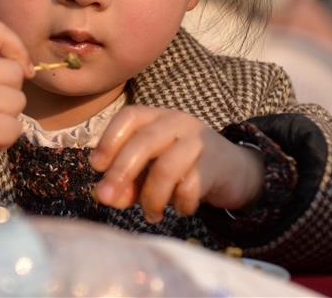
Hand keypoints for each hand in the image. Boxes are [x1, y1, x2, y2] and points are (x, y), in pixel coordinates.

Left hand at [89, 106, 264, 222]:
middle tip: (106, 198)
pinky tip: (181, 210)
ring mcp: (198, 141)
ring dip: (151, 197)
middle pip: (144, 141)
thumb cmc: (182, 167)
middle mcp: (176, 122)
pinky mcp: (216, 164)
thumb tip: (104, 197)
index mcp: (156, 117)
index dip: (109, 140)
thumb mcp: (150, 171)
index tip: (96, 166)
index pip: (129, 116)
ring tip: (150, 214)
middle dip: (121, 171)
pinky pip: (191, 186)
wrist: (235, 169)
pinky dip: (180, 204)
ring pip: (166, 167)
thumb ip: (127, 182)